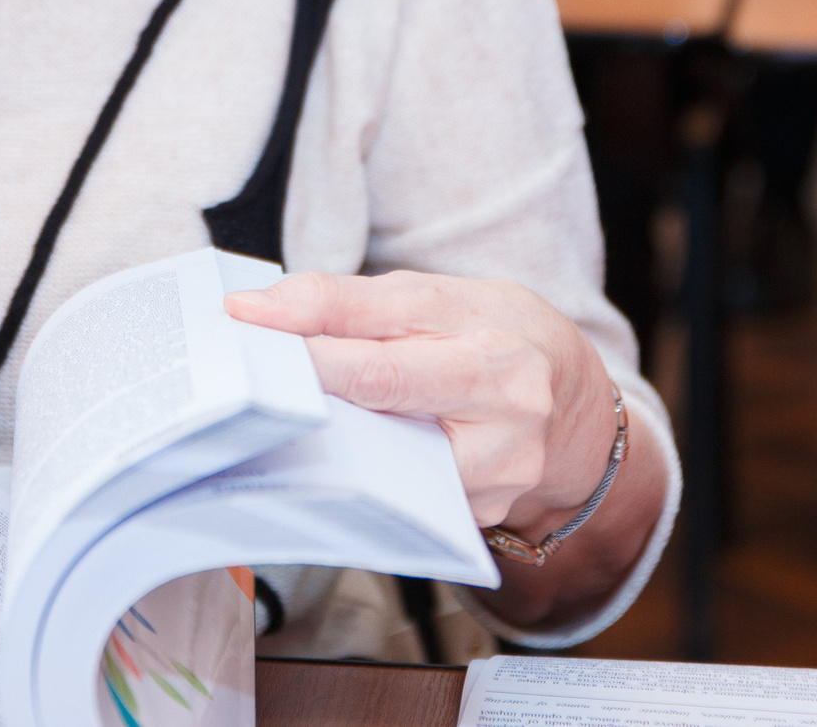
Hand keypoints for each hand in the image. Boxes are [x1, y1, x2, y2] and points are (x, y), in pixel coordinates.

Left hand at [224, 270, 615, 532]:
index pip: (384, 358)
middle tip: (248, 369)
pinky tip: (333, 444)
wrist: (572, 403)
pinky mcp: (475, 518)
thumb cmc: (494, 334)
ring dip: (327, 433)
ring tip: (288, 404)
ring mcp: (494, 482)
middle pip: (380, 406)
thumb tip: (261, 310)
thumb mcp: (439, 298)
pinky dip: (357, 465)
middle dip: (307, 386)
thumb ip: (353, 302)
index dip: (309, 339)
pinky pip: (397, 492)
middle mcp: (506, 426)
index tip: (244, 320)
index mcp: (498, 357)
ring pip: (381, 463)